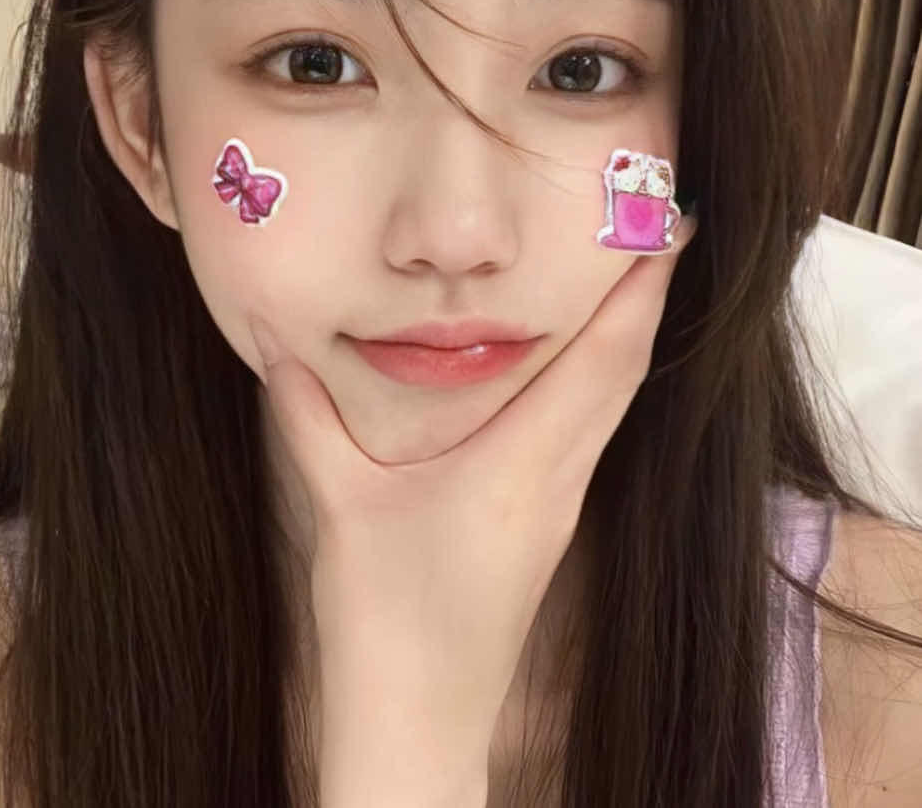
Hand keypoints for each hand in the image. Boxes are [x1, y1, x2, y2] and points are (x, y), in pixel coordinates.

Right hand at [247, 214, 697, 785]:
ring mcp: (562, 503)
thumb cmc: (385, 614)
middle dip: (649, 297)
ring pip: (617, 404)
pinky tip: (583, 361)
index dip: (640, 293)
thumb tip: (273, 342)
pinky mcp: (551, 520)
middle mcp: (559, 479)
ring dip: (632, 336)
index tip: (665, 228)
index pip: (600, 363)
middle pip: (626, 374)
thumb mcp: (340, 503)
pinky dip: (605, 378)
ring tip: (633, 276)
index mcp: (520, 466)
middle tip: (660, 225)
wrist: (419, 713)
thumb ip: (307, 415)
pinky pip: (595, 431)